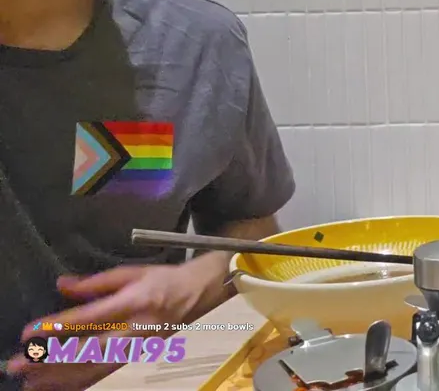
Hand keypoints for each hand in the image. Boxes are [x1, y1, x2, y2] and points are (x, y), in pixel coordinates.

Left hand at [7, 264, 208, 389]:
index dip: (58, 326)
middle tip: (20, 366)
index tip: (29, 332)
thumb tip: (62, 286)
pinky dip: (82, 383)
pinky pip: (107, 376)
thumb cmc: (166, 280)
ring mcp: (140, 349)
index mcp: (135, 301)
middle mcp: (137, 329)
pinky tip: (60, 387)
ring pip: (96, 369)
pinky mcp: (141, 359)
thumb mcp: (133, 273)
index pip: (89, 317)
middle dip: (50, 361)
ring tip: (32, 383)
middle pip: (88, 350)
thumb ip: (96, 282)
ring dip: (61, 378)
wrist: (204, 294)